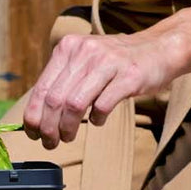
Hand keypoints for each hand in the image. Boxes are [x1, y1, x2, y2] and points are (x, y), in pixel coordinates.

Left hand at [23, 30, 186, 148]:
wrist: (158, 48)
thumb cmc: (116, 61)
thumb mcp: (85, 60)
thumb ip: (64, 79)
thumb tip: (39, 114)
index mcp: (68, 47)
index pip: (41, 88)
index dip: (33, 116)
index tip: (32, 133)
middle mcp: (85, 51)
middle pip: (56, 100)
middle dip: (49, 128)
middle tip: (50, 142)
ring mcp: (107, 62)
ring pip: (75, 105)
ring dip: (68, 128)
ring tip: (68, 137)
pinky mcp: (128, 76)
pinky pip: (103, 106)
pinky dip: (97, 120)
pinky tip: (98, 121)